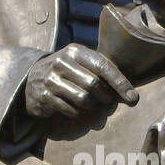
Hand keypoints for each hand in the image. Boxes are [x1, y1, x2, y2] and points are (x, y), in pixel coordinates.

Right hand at [24, 43, 138, 118]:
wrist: (31, 78)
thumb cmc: (66, 72)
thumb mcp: (81, 63)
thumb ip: (104, 72)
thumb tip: (130, 94)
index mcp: (75, 51)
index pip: (102, 66)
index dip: (120, 82)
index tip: (133, 97)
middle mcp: (61, 62)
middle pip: (93, 84)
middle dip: (106, 97)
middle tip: (109, 102)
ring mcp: (51, 80)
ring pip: (83, 99)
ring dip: (93, 107)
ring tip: (93, 105)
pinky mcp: (44, 97)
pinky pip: (71, 110)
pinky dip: (79, 113)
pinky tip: (77, 109)